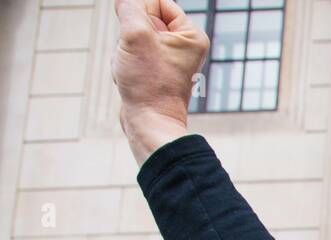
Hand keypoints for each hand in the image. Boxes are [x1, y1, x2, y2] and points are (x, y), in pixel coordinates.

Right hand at [112, 0, 209, 163]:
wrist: (149, 123)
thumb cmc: (149, 83)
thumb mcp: (136, 35)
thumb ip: (130, 8)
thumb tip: (126, 1)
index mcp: (192, 36)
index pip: (158, 2)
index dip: (139, 12)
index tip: (136, 33)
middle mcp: (185, 47)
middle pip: (144, 20)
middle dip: (131, 35)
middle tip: (137, 57)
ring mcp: (169, 59)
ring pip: (134, 37)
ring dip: (125, 50)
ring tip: (134, 69)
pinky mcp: (155, 71)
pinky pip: (132, 54)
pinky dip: (125, 63)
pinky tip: (130, 79)